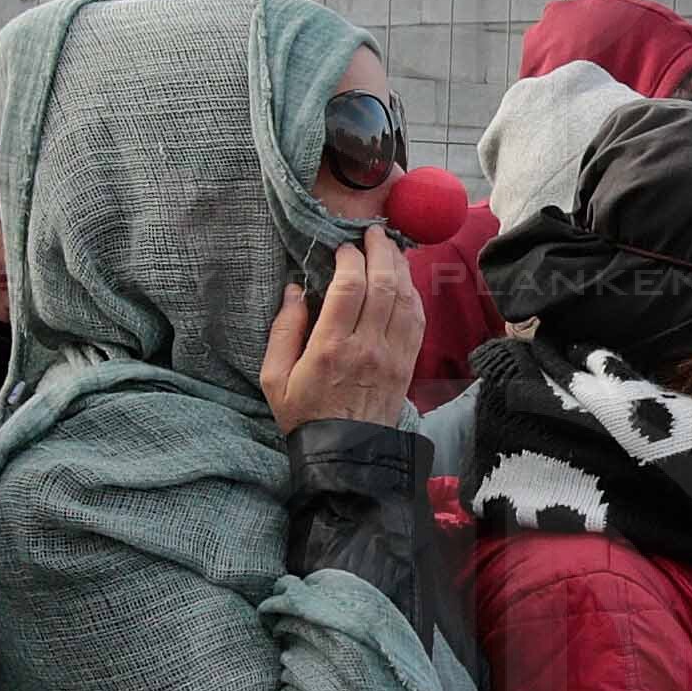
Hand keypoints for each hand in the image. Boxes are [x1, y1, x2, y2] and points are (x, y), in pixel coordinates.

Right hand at [256, 234, 421, 430]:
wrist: (345, 458)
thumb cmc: (304, 416)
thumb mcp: (275, 377)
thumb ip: (283, 330)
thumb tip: (295, 290)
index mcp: (331, 347)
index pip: (349, 287)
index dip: (349, 259)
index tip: (341, 247)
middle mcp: (367, 346)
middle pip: (383, 284)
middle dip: (380, 251)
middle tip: (372, 233)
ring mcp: (392, 355)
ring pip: (404, 298)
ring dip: (399, 267)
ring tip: (389, 247)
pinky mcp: (407, 364)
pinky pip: (417, 319)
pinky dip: (412, 293)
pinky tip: (404, 280)